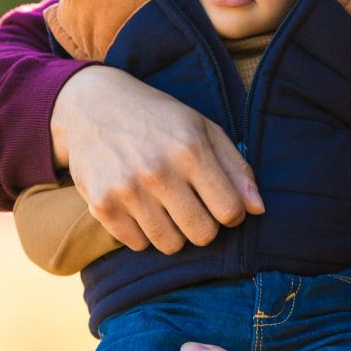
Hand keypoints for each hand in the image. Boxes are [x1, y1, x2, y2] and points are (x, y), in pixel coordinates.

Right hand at [50, 66, 263, 254]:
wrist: (92, 104)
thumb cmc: (158, 118)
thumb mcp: (202, 128)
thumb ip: (236, 168)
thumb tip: (258, 210)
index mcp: (190, 149)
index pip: (230, 211)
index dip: (231, 212)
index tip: (219, 202)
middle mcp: (158, 171)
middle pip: (202, 234)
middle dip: (203, 224)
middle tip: (191, 205)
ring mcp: (126, 191)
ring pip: (170, 245)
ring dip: (173, 231)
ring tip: (164, 204)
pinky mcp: (101, 206)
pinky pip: (138, 245)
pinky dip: (142, 232)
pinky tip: (138, 205)